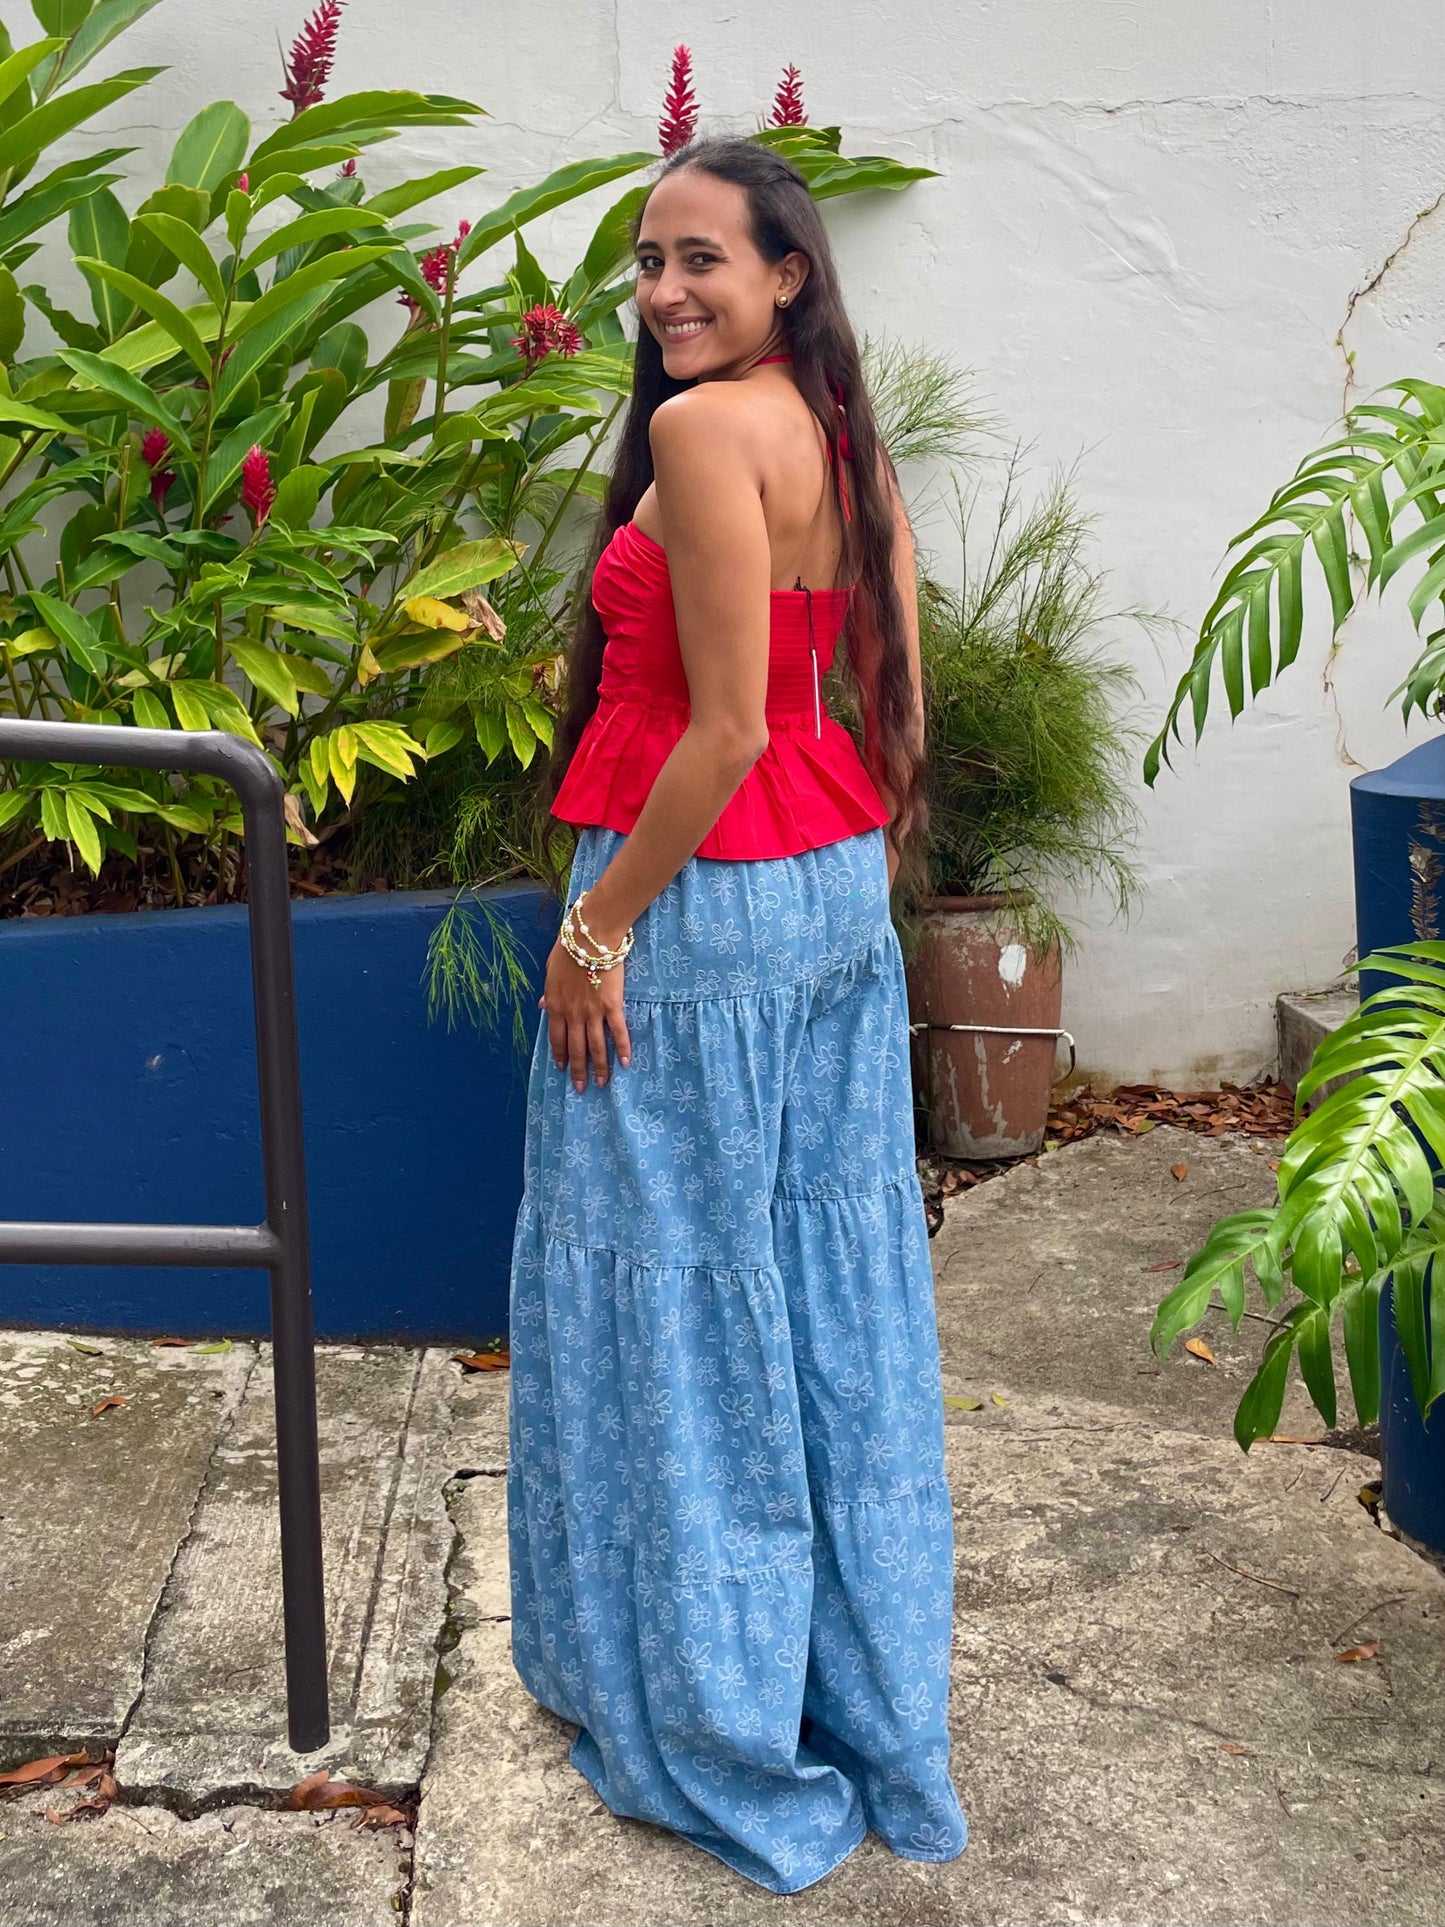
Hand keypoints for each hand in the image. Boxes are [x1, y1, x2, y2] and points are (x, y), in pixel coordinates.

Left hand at [538, 939, 631, 1092]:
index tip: (562, 1068)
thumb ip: (548, 992)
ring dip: (599, 1067)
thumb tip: (542, 1007)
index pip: (556, 1038)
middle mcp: (572, 1014)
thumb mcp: (549, 971)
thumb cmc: (569, 948)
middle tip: (581, 1087)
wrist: (591, 937)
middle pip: (575, 1048)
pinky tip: (624, 1064)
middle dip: (578, 1070)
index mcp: (555, 1005)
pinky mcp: (612, 1006)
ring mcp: (592, 1012)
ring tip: (602, 1083)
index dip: (560, 1055)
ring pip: (596, 1046)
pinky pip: (618, 1032)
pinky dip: (622, 1049)